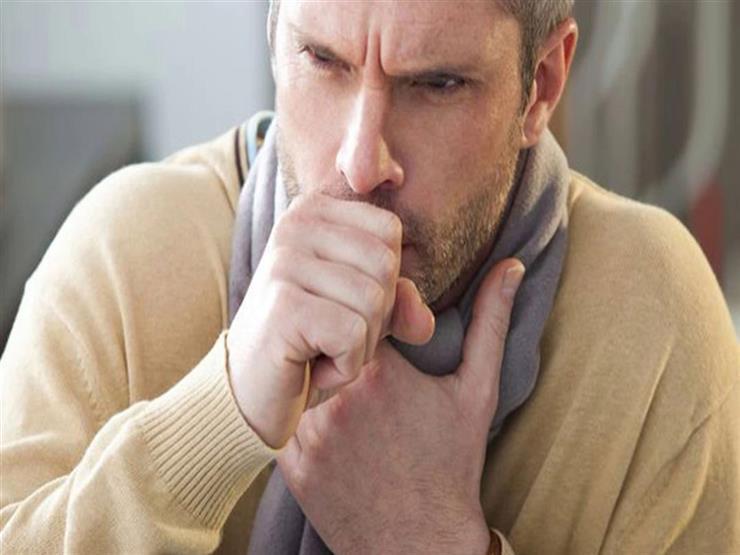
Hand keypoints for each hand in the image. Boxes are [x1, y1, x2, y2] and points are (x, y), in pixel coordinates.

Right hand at [227, 193, 434, 447]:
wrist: (246, 394)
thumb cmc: (308, 346)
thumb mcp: (364, 316)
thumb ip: (400, 304)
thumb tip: (423, 321)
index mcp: (312, 212)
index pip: (390, 231)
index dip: (384, 282)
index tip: (340, 305)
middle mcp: (294, 225)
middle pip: (386, 265)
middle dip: (374, 317)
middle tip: (329, 335)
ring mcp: (284, 263)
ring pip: (374, 302)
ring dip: (359, 346)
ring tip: (318, 350)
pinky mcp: (283, 306)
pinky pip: (353, 334)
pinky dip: (344, 366)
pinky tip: (310, 368)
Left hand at [277, 258, 524, 553]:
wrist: (420, 542)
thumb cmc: (452, 464)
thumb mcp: (477, 389)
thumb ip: (490, 321)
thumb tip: (511, 266)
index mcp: (380, 372)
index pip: (354, 309)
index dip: (367, 314)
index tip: (384, 331)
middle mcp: (335, 399)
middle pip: (321, 338)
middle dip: (339, 339)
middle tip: (359, 358)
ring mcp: (306, 434)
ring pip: (296, 373)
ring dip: (314, 371)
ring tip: (339, 385)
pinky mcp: (288, 464)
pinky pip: (281, 415)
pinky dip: (297, 408)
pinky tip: (323, 418)